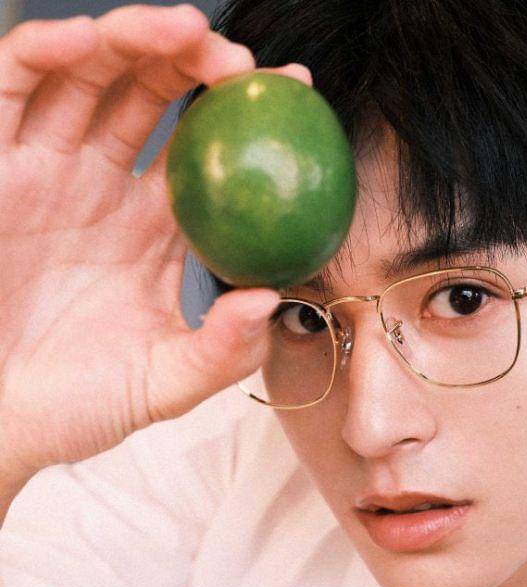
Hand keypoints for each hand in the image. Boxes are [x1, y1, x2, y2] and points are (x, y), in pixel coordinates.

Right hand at [0, 4, 311, 480]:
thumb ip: (221, 352)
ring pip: (92, 77)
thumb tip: (272, 300)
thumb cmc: (72, 407)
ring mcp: (48, 170)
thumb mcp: (162, 384)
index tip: (297, 87)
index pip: (213, 151)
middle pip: (156, 96)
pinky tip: (88, 38)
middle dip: (198, 61)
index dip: (250, 112)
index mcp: (155, 226)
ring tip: (186, 29)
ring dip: (136, 39)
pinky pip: (13, 89)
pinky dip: (47, 51)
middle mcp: (105, 186)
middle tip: (237, 58)